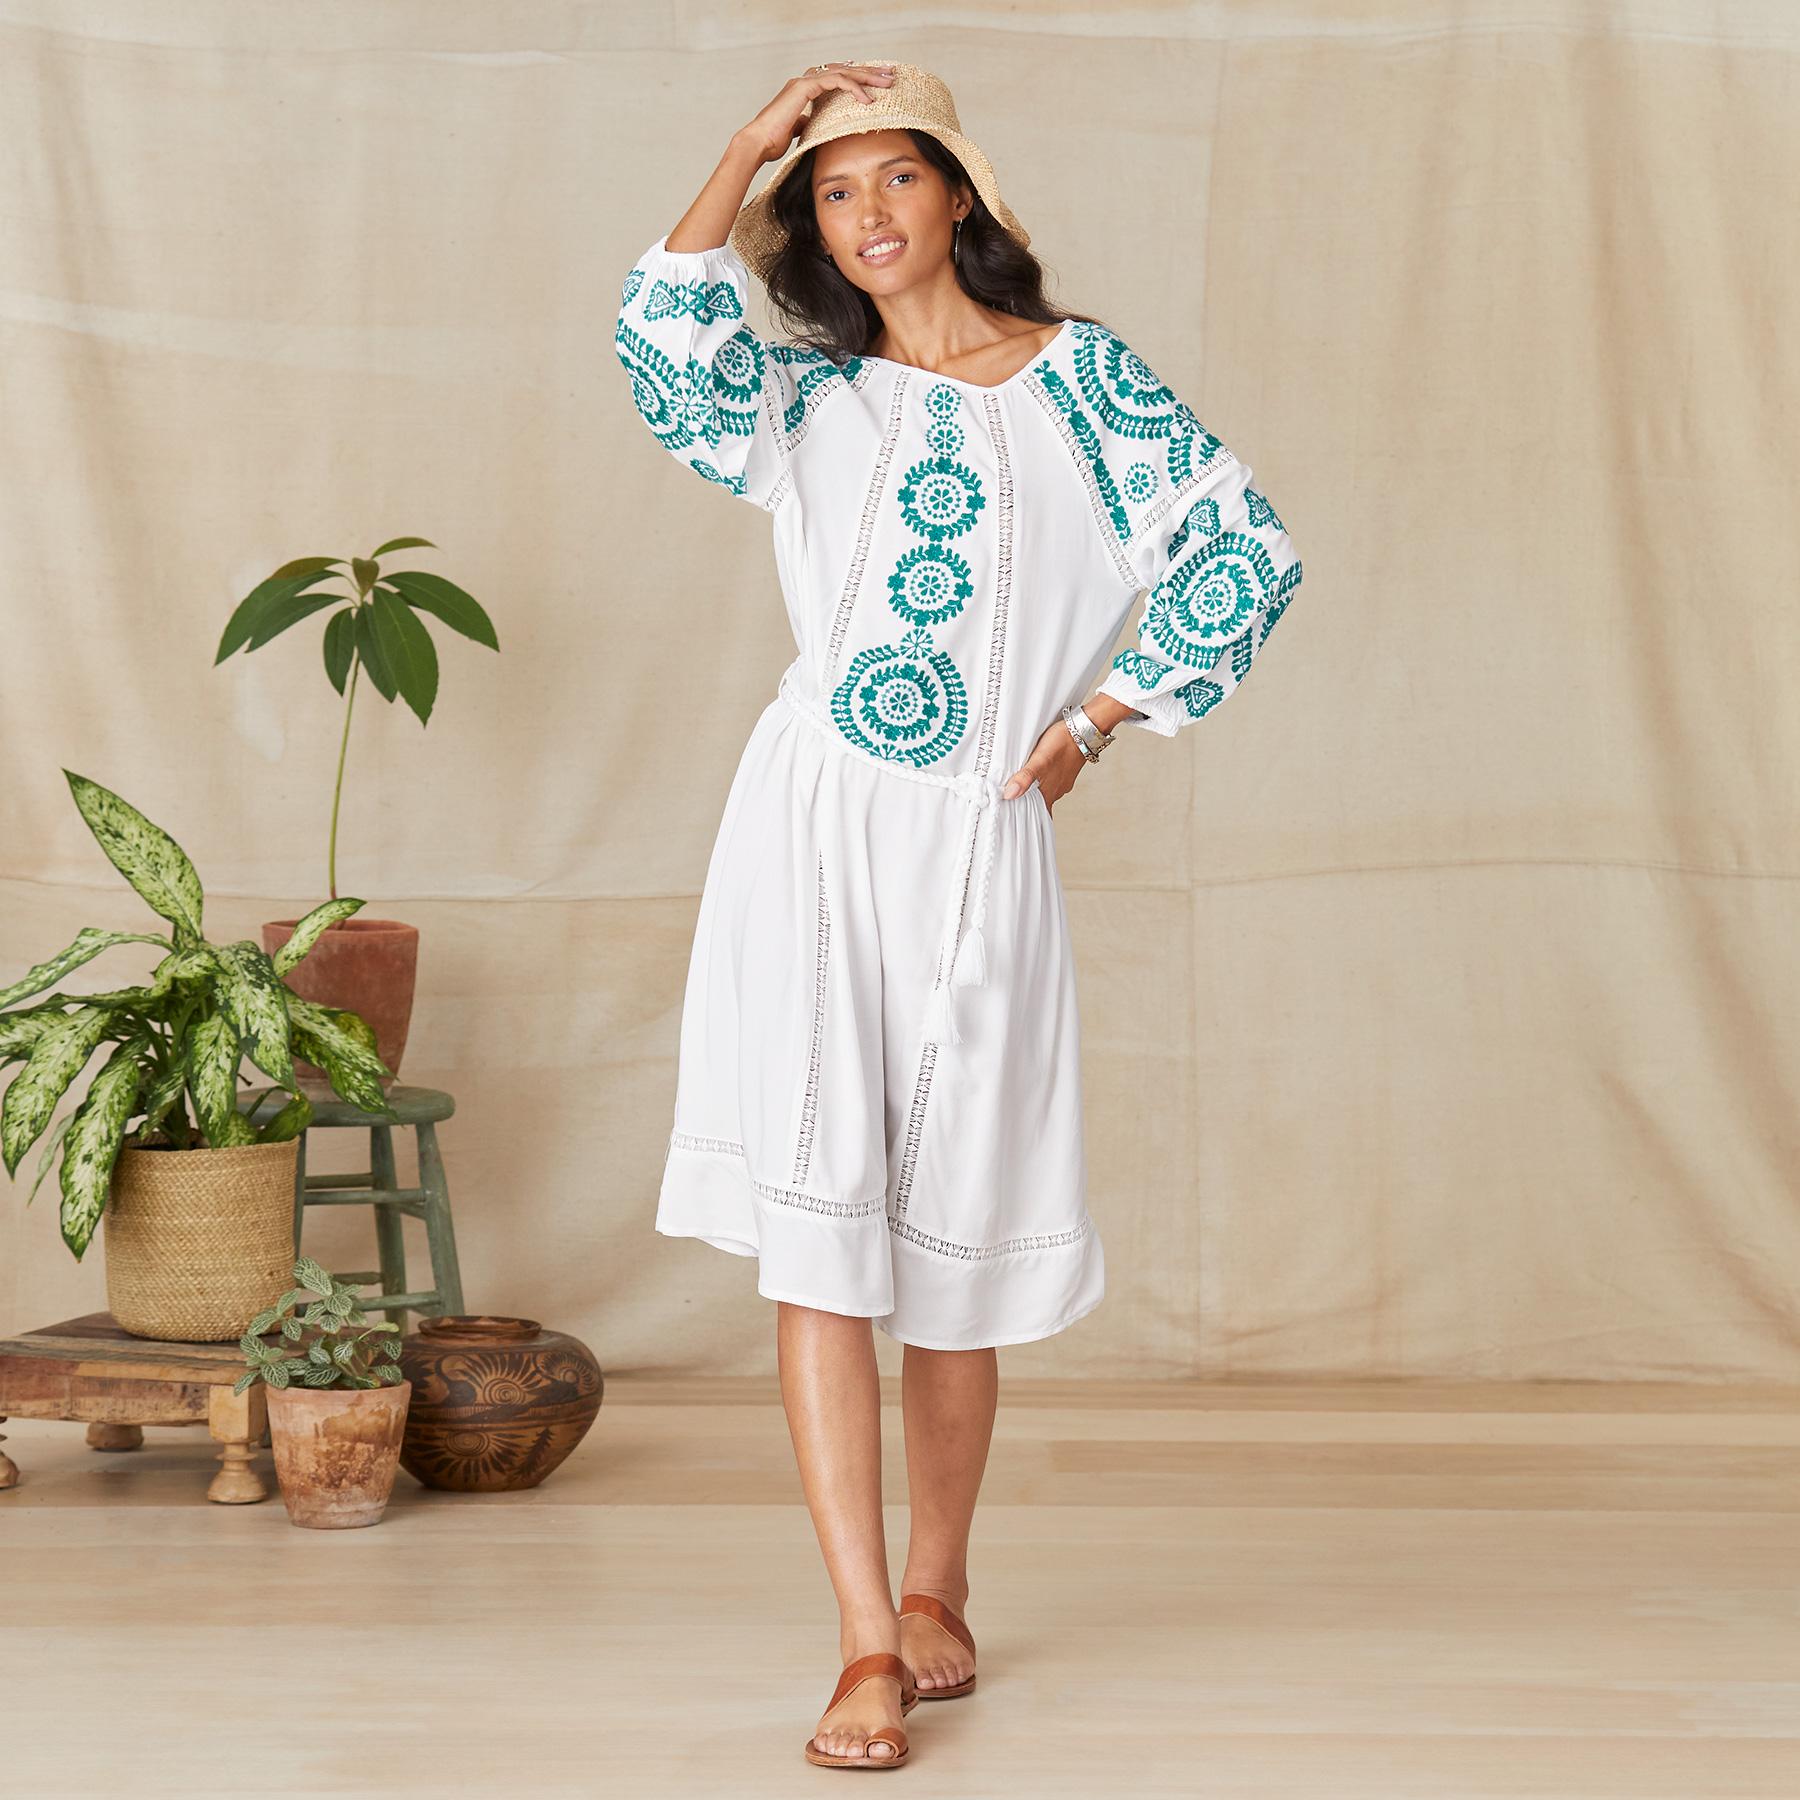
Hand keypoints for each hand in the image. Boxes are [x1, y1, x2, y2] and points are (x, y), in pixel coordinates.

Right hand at [734, 63, 897, 165]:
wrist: (757, 144)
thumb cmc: (772, 143)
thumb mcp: (798, 132)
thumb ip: (808, 124)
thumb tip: (815, 126)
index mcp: (804, 90)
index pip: (837, 78)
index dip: (857, 80)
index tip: (877, 86)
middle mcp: (805, 81)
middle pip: (844, 71)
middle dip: (869, 73)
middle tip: (890, 76)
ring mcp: (804, 82)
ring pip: (843, 72)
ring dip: (867, 76)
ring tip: (886, 82)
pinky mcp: (805, 87)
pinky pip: (836, 81)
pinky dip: (853, 88)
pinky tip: (867, 98)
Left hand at [1000, 716, 1088, 815]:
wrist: (1085, 729)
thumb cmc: (1063, 742)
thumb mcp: (1040, 759)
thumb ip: (1025, 777)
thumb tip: (1009, 795)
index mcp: (1049, 792)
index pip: (1036, 815)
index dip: (1024, 820)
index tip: (1011, 822)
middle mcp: (1056, 791)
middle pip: (1040, 806)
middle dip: (1027, 808)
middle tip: (1012, 809)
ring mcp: (1062, 782)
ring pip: (1045, 794)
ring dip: (1034, 795)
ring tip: (1019, 793)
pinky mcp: (1065, 772)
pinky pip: (1051, 784)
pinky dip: (1042, 784)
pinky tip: (1037, 778)